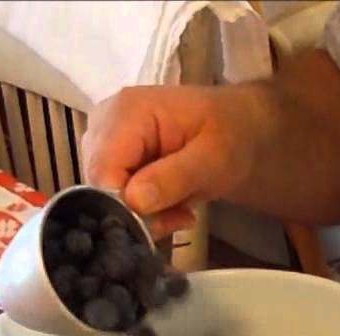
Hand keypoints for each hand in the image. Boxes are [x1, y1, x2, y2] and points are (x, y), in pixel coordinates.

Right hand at [81, 85, 259, 235]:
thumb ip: (175, 177)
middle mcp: (104, 123)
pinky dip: (144, 211)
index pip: (103, 170)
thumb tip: (134, 201)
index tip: (164, 220)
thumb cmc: (232, 134)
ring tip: (181, 209)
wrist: (240, 129)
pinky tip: (172, 206)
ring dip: (144, 214)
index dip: (125, 204)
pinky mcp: (111, 159)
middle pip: (99, 185)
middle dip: (138, 212)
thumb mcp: (214, 157)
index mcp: (126, 111)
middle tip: (180, 216)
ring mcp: (104, 142)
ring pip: (105, 196)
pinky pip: (114, 198)